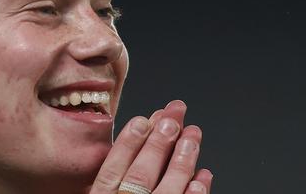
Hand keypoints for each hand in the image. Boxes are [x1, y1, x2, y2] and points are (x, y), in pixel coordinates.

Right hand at [89, 100, 212, 193]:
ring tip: (193, 137)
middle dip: (158, 144)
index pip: (112, 169)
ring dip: (181, 161)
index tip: (142, 120)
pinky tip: (202, 175)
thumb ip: (111, 173)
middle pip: (140, 175)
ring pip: (166, 191)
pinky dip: (194, 193)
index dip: (127, 143)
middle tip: (172, 119)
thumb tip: (137, 133)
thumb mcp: (102, 193)